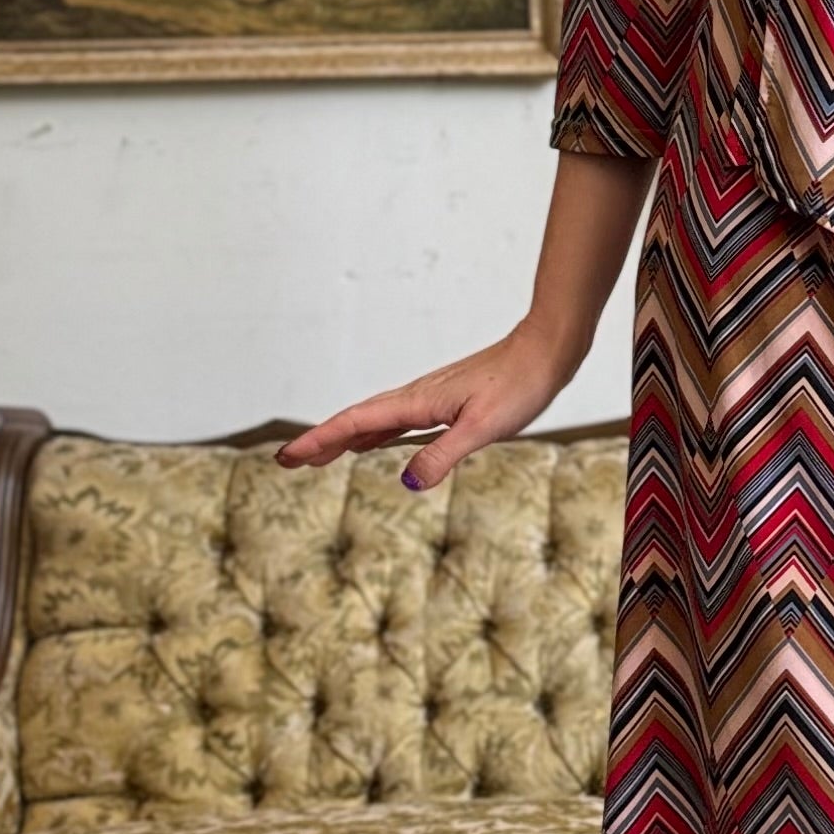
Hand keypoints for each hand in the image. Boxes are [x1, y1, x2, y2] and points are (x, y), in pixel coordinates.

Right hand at [275, 322, 560, 492]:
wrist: (545, 352)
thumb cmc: (519, 386)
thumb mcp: (483, 428)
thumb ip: (444, 454)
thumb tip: (408, 482)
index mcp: (418, 402)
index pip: (356, 423)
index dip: (320, 440)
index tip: (288, 456)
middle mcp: (416, 398)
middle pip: (357, 422)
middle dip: (321, 441)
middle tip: (287, 462)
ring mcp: (429, 398)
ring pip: (375, 421)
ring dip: (344, 439)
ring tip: (318, 457)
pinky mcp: (445, 402)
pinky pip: (397, 421)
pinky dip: (374, 434)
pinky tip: (371, 443)